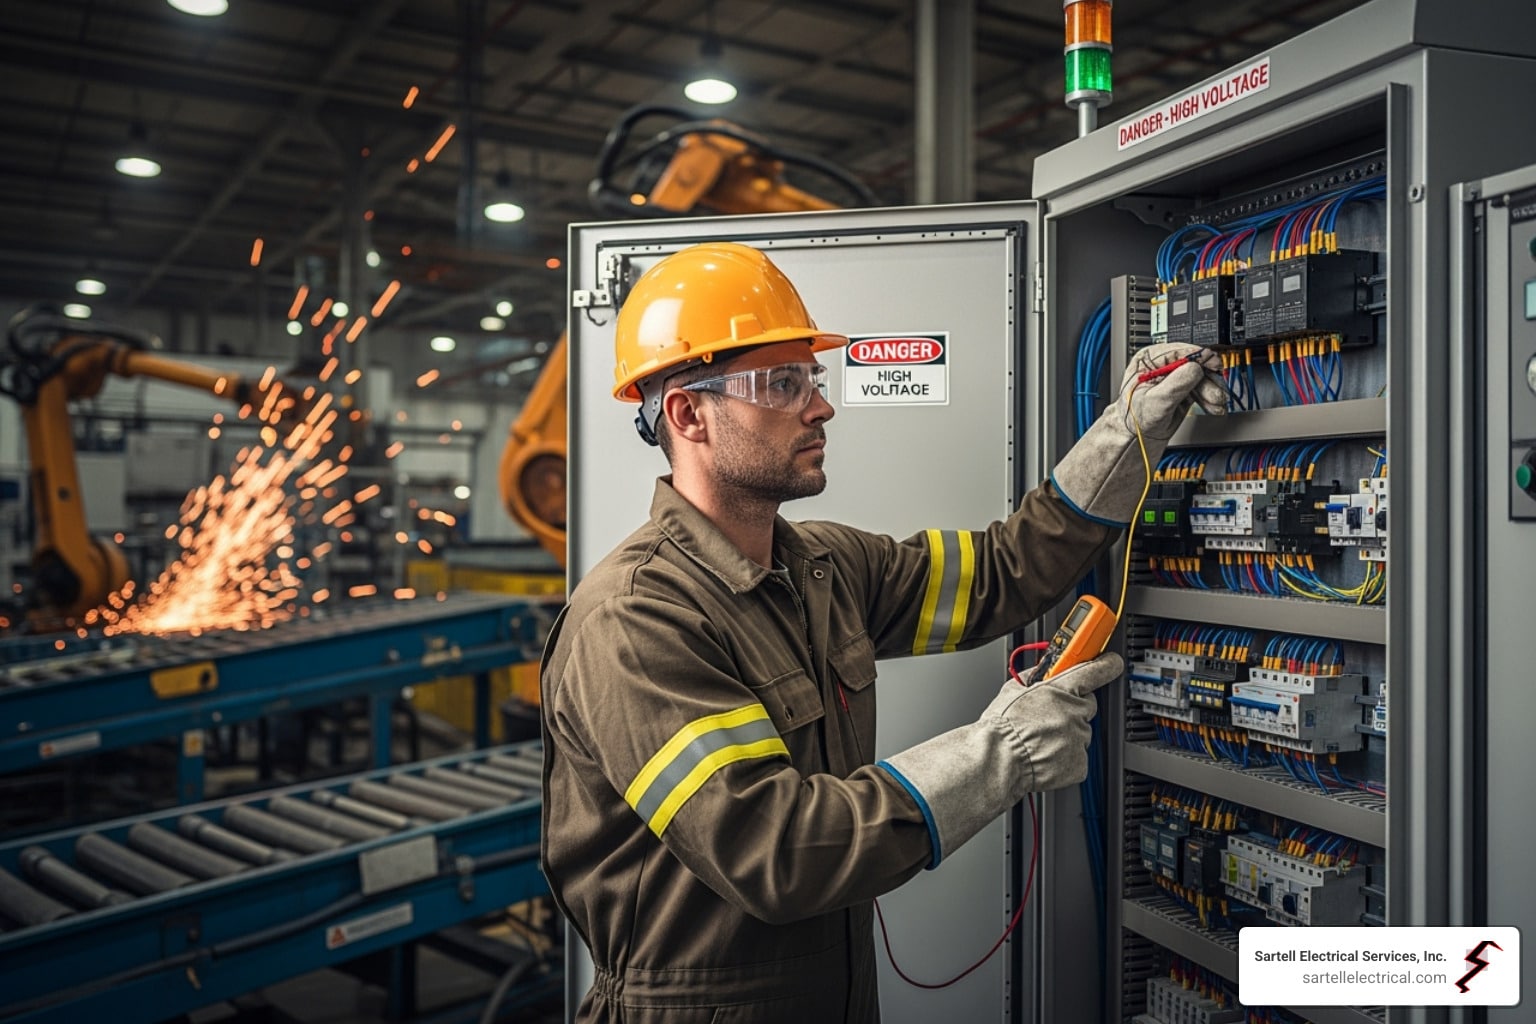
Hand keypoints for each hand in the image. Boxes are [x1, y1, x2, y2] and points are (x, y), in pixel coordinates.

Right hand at [988, 651, 1120, 790]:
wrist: (998, 760)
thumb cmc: (1002, 728)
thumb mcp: (1012, 689)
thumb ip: (1033, 677)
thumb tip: (1041, 671)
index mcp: (1060, 690)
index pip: (1094, 671)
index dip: (1106, 665)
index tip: (1112, 662)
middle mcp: (1075, 712)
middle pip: (1086, 706)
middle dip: (1072, 710)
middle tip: (1048, 718)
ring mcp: (1079, 739)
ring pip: (1080, 733)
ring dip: (1065, 736)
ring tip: (1040, 740)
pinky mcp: (1080, 763)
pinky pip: (1077, 757)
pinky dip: (1065, 759)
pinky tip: (1046, 756)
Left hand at [1116, 343, 1226, 439]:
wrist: (1137, 438)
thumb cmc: (1136, 419)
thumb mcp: (1155, 402)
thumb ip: (1175, 385)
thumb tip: (1194, 368)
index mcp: (1149, 360)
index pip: (1177, 352)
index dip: (1198, 357)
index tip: (1213, 363)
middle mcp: (1163, 365)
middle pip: (1193, 364)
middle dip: (1208, 380)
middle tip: (1216, 393)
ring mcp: (1174, 376)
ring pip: (1200, 377)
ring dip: (1211, 391)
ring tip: (1216, 404)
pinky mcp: (1183, 388)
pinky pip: (1201, 388)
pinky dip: (1209, 398)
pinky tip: (1213, 406)